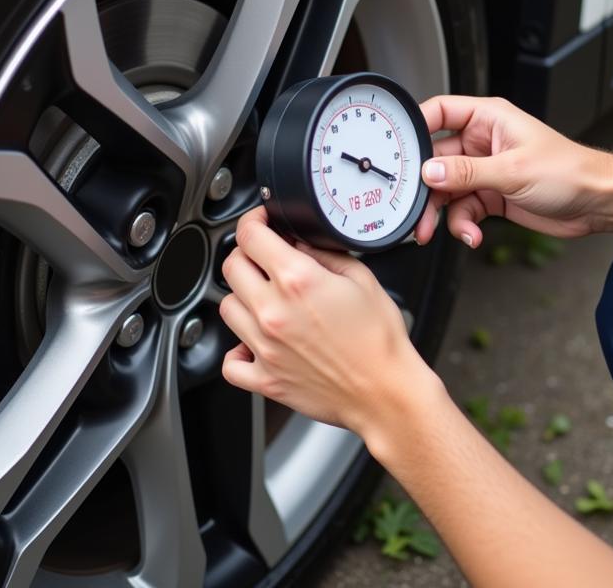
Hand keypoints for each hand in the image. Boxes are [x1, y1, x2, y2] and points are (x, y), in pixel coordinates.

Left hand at [219, 207, 438, 436]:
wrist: (385, 392)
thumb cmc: (380, 340)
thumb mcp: (361, 278)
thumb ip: (324, 253)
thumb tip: (299, 243)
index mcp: (298, 280)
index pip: (251, 236)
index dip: (252, 220)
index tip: (259, 221)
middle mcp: (274, 311)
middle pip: (231, 267)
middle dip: (246, 253)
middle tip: (264, 257)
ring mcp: (265, 347)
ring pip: (226, 307)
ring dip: (242, 296)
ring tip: (265, 298)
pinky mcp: (265, 379)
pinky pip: (231, 362)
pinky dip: (237, 350)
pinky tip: (253, 342)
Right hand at [414, 95, 608, 247]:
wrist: (598, 203)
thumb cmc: (570, 171)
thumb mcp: (512, 170)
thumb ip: (465, 172)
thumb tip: (428, 172)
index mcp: (487, 118)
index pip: (437, 113)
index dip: (413, 128)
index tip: (395, 151)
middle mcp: (482, 141)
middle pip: (435, 159)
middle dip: (423, 186)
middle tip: (412, 206)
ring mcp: (484, 170)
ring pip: (445, 189)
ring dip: (438, 212)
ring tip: (434, 231)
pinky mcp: (490, 195)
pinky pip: (462, 209)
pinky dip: (462, 224)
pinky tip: (472, 234)